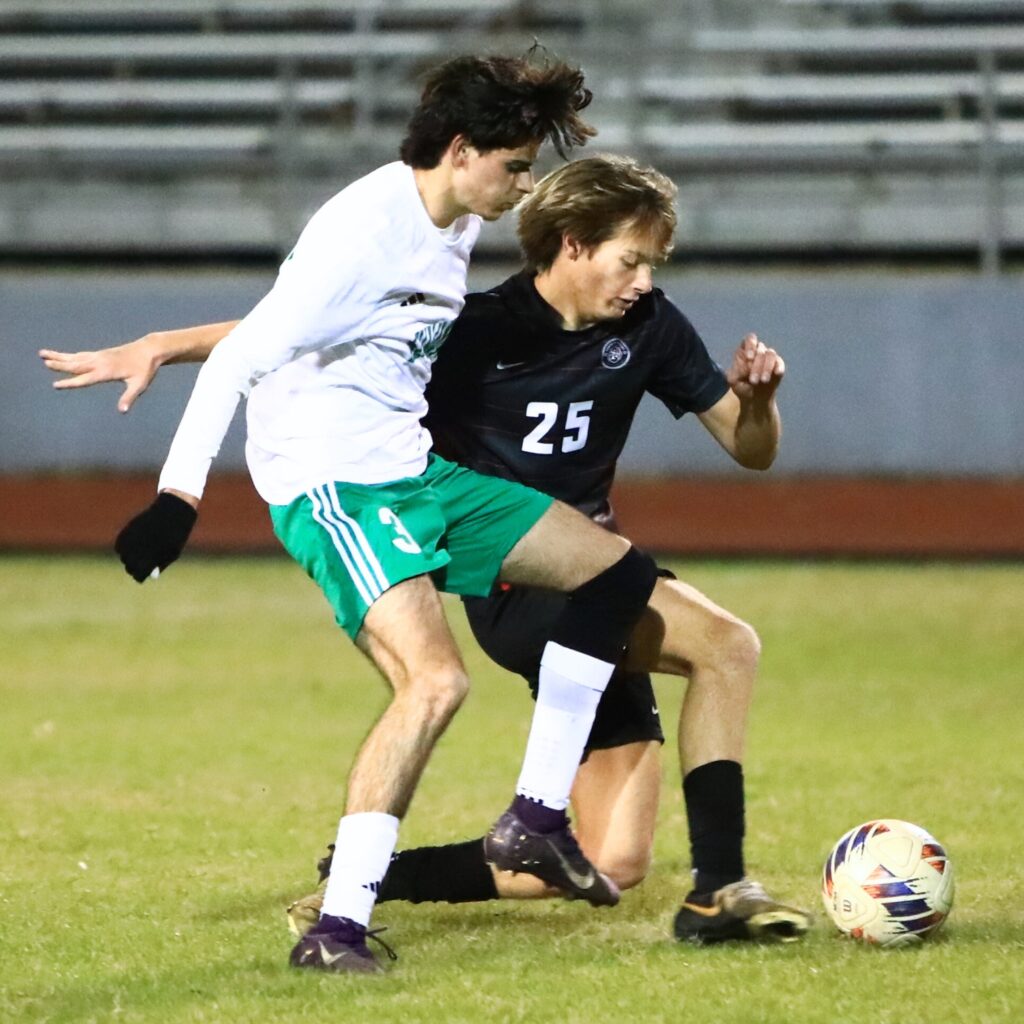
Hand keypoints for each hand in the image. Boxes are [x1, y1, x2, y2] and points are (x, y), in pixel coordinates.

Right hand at [39, 338, 159, 412]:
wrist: (149, 350)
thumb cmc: (145, 369)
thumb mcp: (139, 385)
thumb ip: (129, 398)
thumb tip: (122, 411)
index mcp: (107, 371)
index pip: (84, 379)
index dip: (70, 382)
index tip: (55, 384)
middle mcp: (100, 362)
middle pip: (75, 364)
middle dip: (59, 364)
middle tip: (44, 362)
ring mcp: (100, 356)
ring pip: (75, 357)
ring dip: (59, 356)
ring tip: (43, 354)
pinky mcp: (102, 354)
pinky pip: (82, 355)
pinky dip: (70, 356)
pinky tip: (63, 356)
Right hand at [115, 492, 197, 581]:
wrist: (172, 512)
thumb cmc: (175, 535)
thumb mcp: (172, 552)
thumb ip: (161, 564)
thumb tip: (151, 575)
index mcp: (151, 558)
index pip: (138, 575)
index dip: (141, 576)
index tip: (143, 573)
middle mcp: (138, 551)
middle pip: (129, 567)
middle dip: (134, 567)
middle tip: (140, 564)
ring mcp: (131, 540)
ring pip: (123, 556)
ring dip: (128, 557)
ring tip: (139, 552)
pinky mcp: (127, 530)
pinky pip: (119, 545)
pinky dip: (123, 547)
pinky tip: (131, 546)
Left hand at [725, 333, 784, 401]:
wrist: (753, 397)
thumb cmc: (741, 385)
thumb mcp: (734, 380)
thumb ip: (738, 370)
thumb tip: (749, 363)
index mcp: (745, 350)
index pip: (750, 339)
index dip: (750, 345)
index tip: (749, 358)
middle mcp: (758, 350)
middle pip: (760, 349)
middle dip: (756, 366)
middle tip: (753, 381)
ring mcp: (769, 356)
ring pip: (770, 354)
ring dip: (766, 368)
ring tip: (763, 381)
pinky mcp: (778, 364)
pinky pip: (779, 362)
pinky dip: (778, 367)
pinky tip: (777, 373)